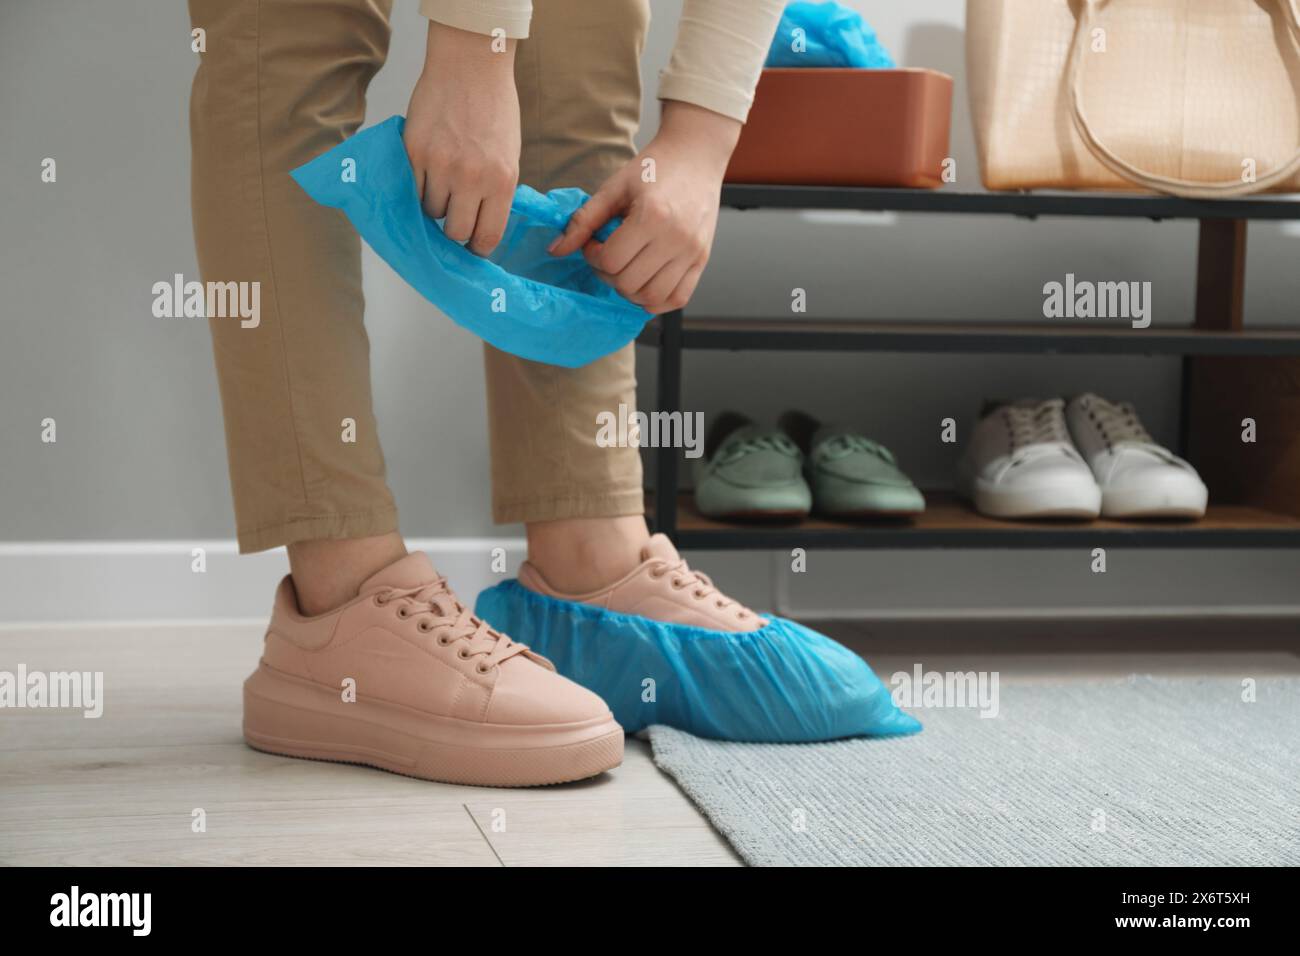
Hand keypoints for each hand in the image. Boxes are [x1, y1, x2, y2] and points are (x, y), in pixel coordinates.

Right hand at [404, 21, 519, 255]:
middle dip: (455, 230)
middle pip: (455, 231)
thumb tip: (480, 227)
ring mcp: (440, 165)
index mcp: (502, 181)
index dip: (477, 248)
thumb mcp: (509, 156)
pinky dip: (417, 188)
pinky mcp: (414, 152)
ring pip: (430, 212)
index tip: (472, 249)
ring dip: (435, 205)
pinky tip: (425, 174)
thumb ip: (496, 192)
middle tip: (454, 218)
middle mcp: (471, 178)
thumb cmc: (495, 110)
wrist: (471, 66)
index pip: (487, 236)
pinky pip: (411, 189)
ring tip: (441, 184)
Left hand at [549, 101, 740, 313]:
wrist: (695, 156)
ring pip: (651, 298)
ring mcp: (692, 253)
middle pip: (628, 283)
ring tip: (626, 269)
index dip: (593, 256)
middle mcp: (676, 239)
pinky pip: (677, 299)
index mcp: (653, 216)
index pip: (611, 260)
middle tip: (608, 255)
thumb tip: (555, 250)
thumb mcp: (613, 189)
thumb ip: (583, 221)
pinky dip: (656, 300)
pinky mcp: (702, 260)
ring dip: (629, 291)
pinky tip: (645, 282)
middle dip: (608, 274)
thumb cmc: (654, 168)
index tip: (595, 242)